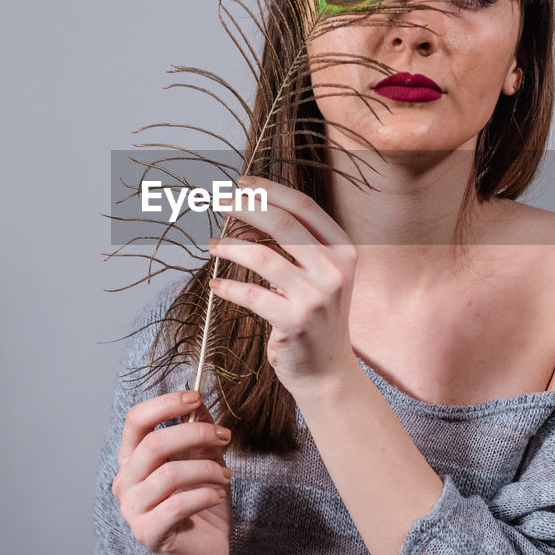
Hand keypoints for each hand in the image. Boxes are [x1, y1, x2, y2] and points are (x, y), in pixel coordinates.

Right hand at [112, 390, 232, 554]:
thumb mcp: (204, 460)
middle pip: (153, 444)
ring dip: (207, 469)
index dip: (165, 403)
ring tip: (226, 475)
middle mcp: (125, 482)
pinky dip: (205, 494)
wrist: (205, 553)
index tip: (196, 397)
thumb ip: (199, 432)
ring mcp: (133, 510)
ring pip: (169, 475)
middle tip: (225, 436)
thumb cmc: (201, 504)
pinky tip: (219, 494)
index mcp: (133, 459)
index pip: (135, 420)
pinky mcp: (147, 533)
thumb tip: (200, 401)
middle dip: (195, 433)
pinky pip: (177, 506)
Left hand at [207, 175, 359, 393]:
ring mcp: (317, 296)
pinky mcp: (295, 321)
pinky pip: (252, 295)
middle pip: (283, 223)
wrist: (328, 372)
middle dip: (245, 207)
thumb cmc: (316, 317)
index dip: (270, 189)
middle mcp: (335, 269)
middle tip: (217, 201)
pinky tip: (216, 285)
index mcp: (344, 249)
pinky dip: (228, 287)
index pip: (304, 206)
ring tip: (211, 245)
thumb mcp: (321, 275)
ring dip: (230, 247)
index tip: (241, 182)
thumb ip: (298, 244)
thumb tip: (250, 208)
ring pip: (262, 257)